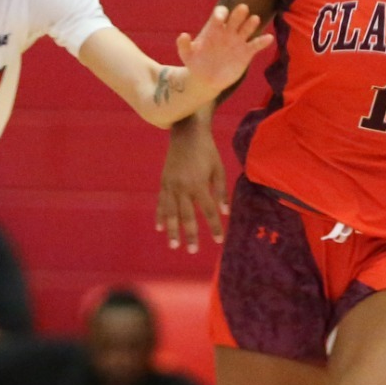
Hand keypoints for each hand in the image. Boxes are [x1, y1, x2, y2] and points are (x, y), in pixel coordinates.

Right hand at [156, 123, 228, 252]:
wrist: (186, 133)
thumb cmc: (207, 151)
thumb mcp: (219, 169)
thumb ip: (221, 191)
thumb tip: (225, 212)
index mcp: (199, 184)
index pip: (208, 211)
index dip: (214, 226)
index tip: (219, 240)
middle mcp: (183, 187)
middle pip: (187, 216)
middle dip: (190, 235)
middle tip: (193, 251)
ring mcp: (171, 185)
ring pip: (171, 212)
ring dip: (173, 230)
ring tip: (174, 245)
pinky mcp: (164, 182)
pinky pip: (161, 202)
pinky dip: (160, 216)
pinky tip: (160, 228)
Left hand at [175, 4, 272, 99]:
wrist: (206, 80)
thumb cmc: (196, 63)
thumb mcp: (187, 55)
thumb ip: (183, 45)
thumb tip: (183, 35)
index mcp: (214, 29)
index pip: (219, 14)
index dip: (221, 13)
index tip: (222, 17)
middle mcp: (228, 32)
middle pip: (236, 17)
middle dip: (238, 13)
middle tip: (242, 10)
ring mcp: (238, 41)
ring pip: (247, 28)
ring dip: (251, 23)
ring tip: (254, 20)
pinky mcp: (246, 52)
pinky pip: (256, 44)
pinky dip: (263, 41)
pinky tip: (268, 38)